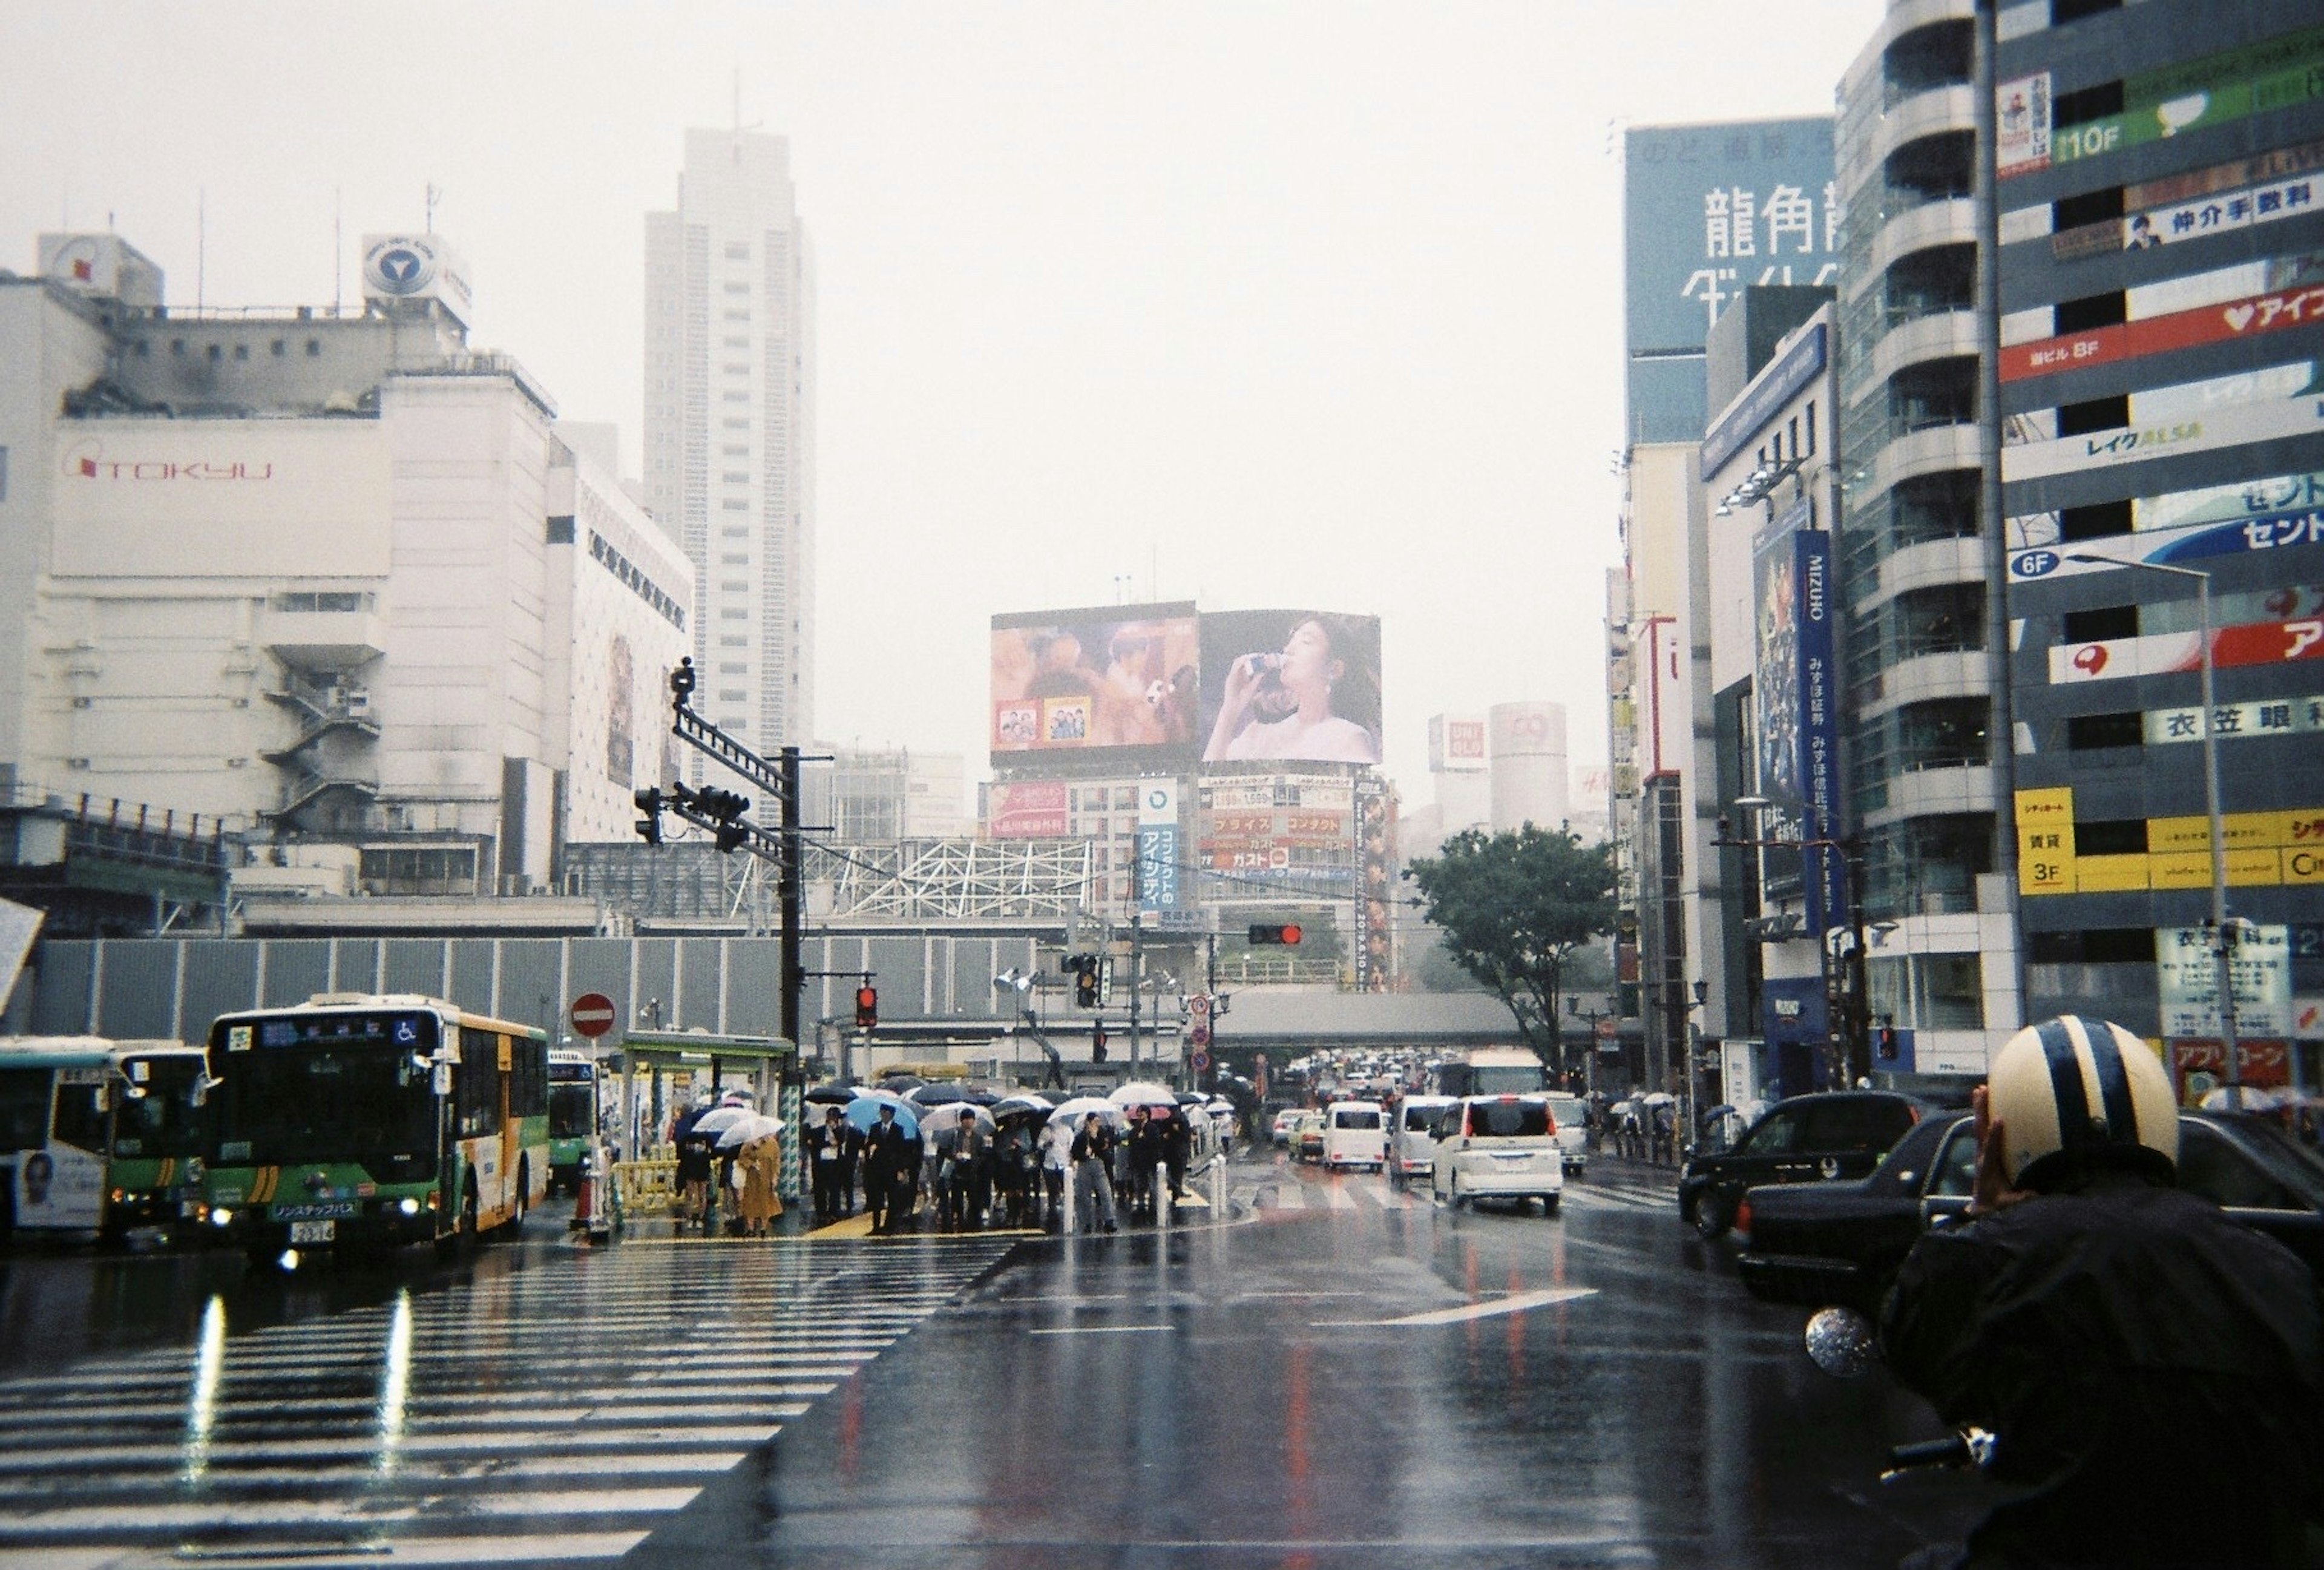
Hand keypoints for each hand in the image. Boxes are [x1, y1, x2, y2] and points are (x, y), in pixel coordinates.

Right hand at [1219, 653, 1264, 713]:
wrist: (1234, 708)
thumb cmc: (1243, 700)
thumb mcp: (1252, 688)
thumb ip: (1256, 680)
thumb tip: (1263, 672)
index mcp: (1242, 676)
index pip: (1248, 664)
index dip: (1255, 659)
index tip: (1263, 657)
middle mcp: (1237, 674)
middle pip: (1242, 661)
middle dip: (1251, 656)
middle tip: (1260, 655)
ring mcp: (1233, 676)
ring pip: (1238, 662)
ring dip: (1246, 658)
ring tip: (1255, 656)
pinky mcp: (1230, 678)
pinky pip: (1235, 668)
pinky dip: (1241, 663)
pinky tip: (1247, 661)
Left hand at [1969, 1085, 2031, 1215]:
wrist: (1983, 1207)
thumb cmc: (1998, 1205)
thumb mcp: (2010, 1205)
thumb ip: (2022, 1198)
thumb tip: (2035, 1191)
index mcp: (1988, 1169)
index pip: (1991, 1150)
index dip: (1995, 1136)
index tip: (1999, 1120)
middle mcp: (1982, 1157)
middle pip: (1980, 1131)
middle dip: (1981, 1111)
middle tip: (1981, 1091)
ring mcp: (1981, 1152)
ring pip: (1979, 1127)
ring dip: (1979, 1108)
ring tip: (1980, 1089)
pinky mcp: (1983, 1150)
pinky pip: (1982, 1130)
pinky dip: (1982, 1115)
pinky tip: (1984, 1100)